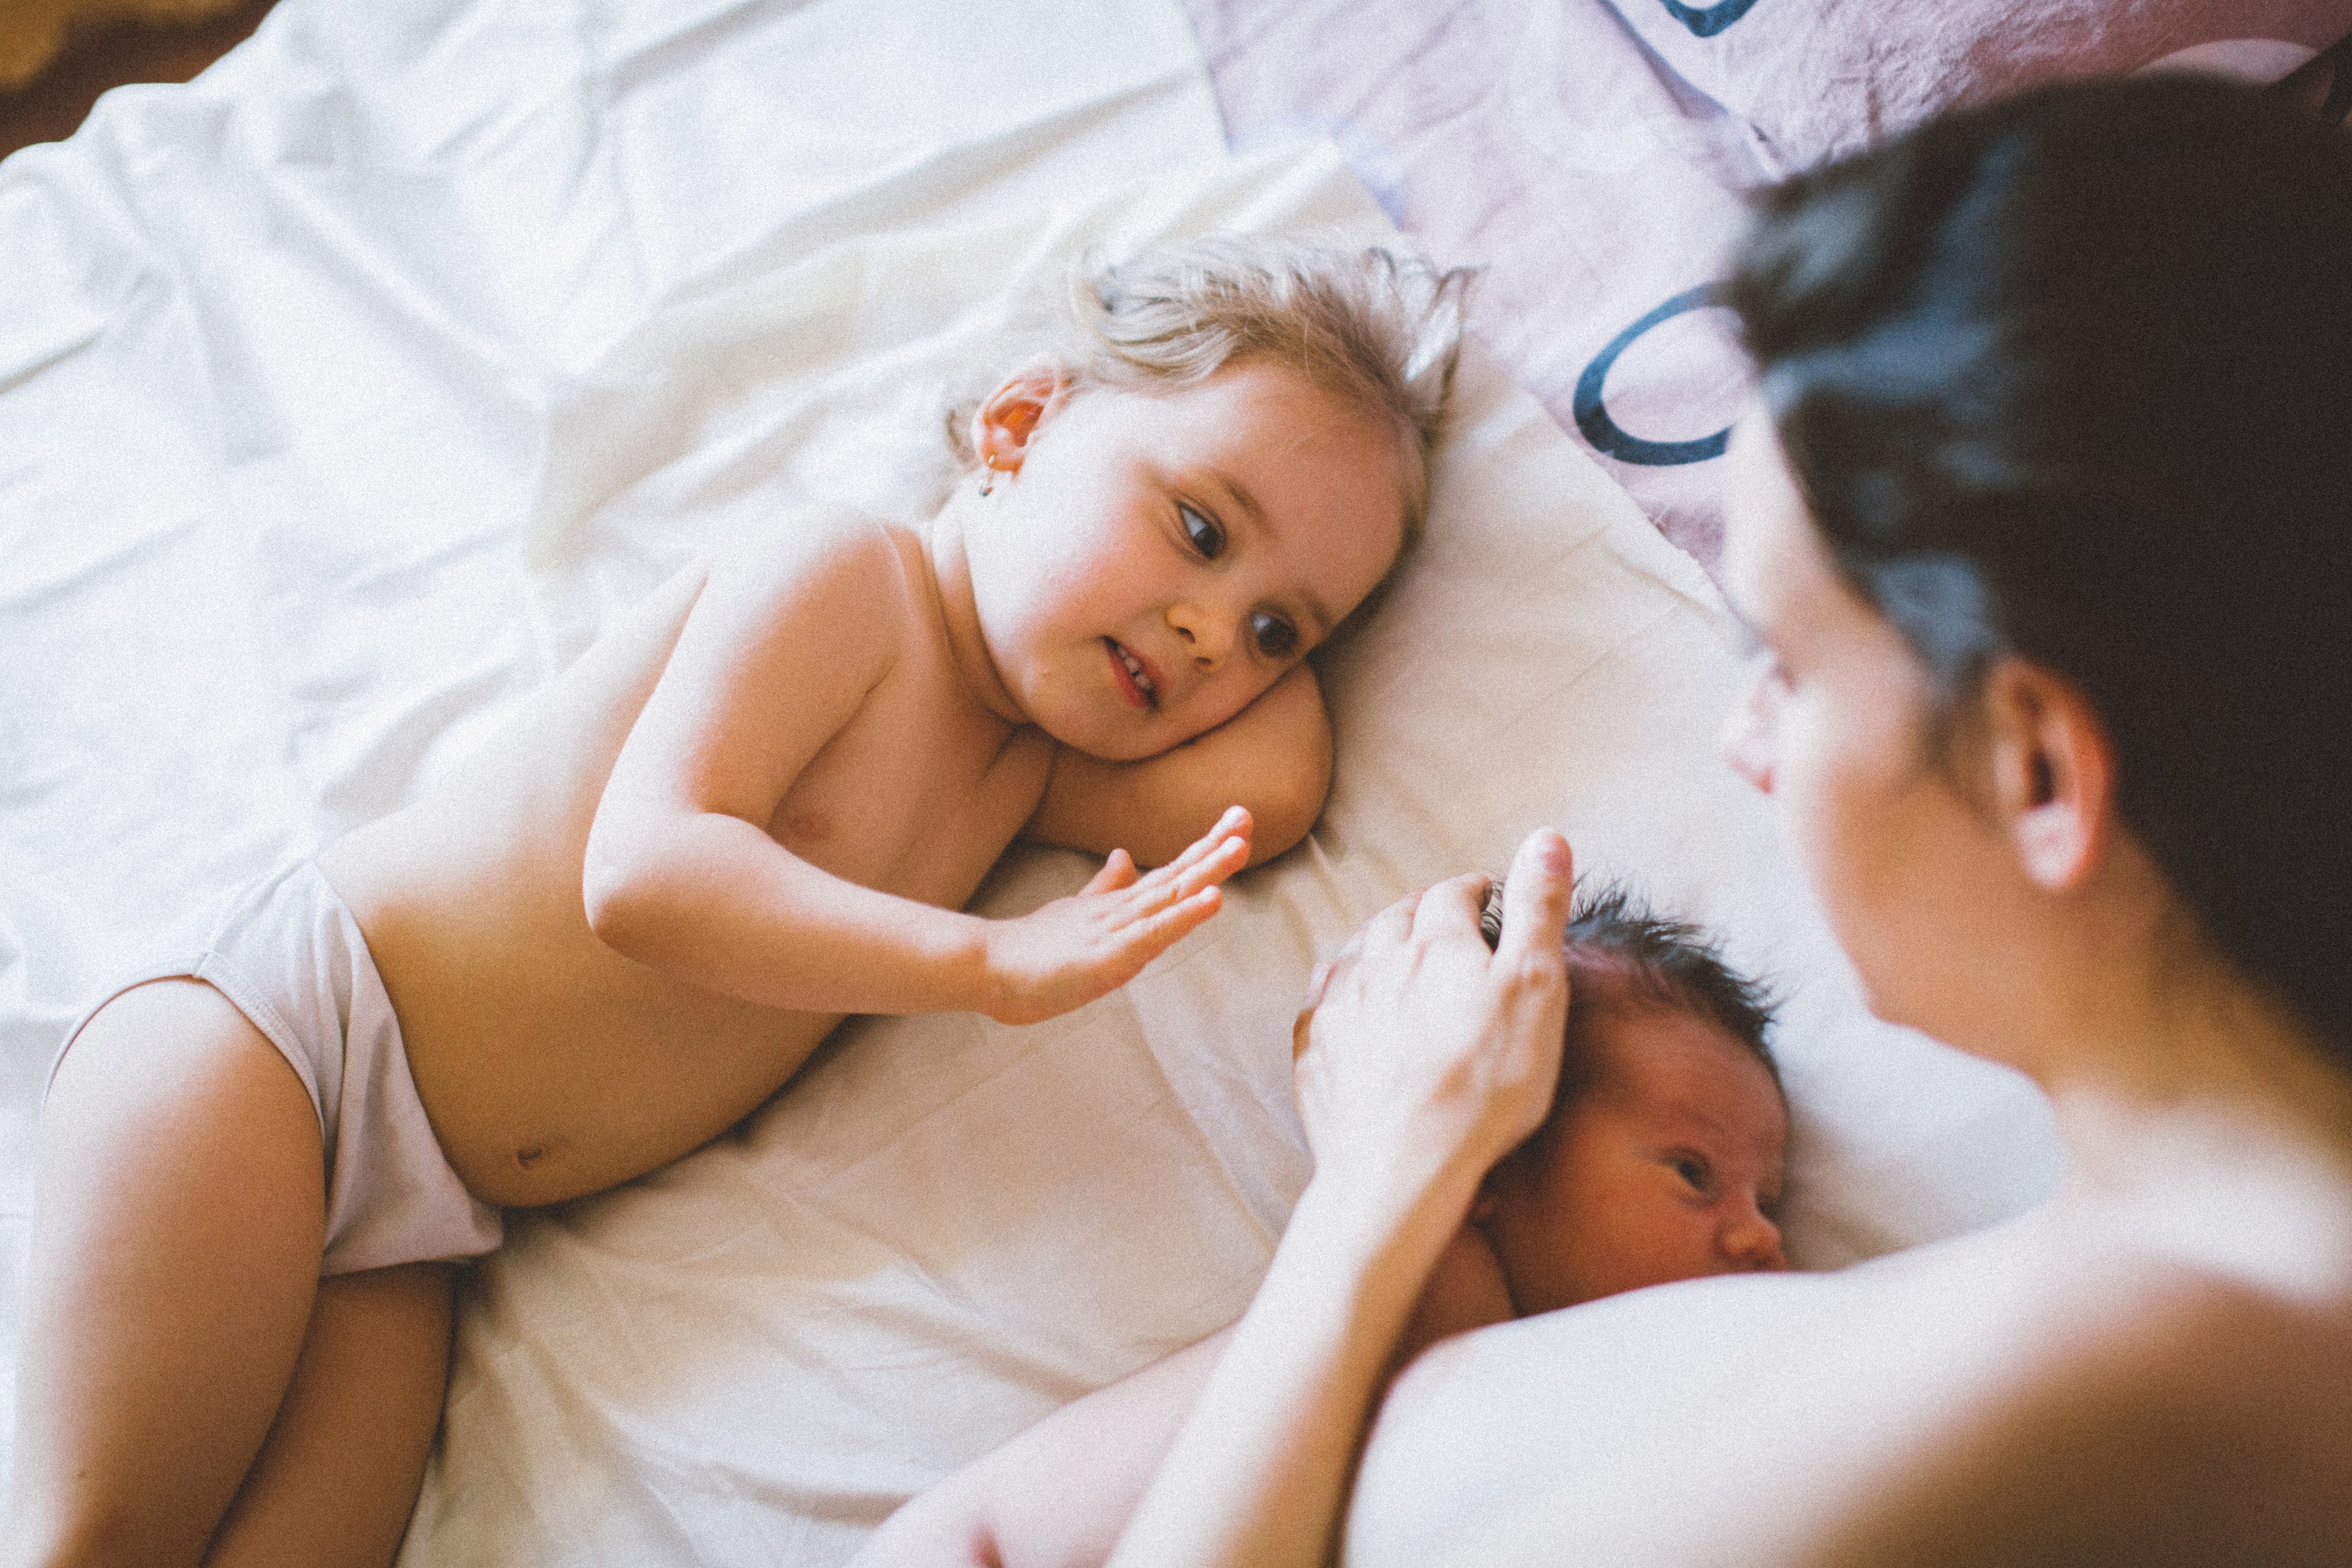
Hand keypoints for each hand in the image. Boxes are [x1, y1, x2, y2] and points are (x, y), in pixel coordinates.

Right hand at [982, 807, 1251, 1024]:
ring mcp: (1117, 930)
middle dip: (1215, 847)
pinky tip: (1213, 899)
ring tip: (1239, 846)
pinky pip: (1155, 933)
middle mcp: (1123, 911)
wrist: (986, 967)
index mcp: (1119, 906)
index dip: (1204, 850)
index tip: (1236, 824)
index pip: (1170, 874)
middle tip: (1246, 816)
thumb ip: (1105, 889)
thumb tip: (1127, 857)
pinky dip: (1186, 915)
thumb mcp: (1077, 916)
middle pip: (1177, 875)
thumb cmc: (1030, 950)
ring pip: (1171, 896)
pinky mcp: (1111, 955)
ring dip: (1208, 871)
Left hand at [1291, 829, 1574, 1211]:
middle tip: (1444, 918)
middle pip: (1398, 916)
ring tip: (1397, 951)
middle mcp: (1378, 961)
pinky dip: (1339, 988)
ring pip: (1356, 951)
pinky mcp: (1314, 1050)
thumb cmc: (1482, 1083)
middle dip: (1424, 910)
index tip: (1487, 894)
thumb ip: (1538, 911)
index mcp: (1435, 942)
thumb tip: (1548, 837)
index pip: (1453, 893)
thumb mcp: (1536, 988)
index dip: (1474, 889)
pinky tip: (1348, 1000)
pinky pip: (1321, 1001)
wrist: (1400, 1165)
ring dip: (1379, 943)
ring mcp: (1339, 1006)